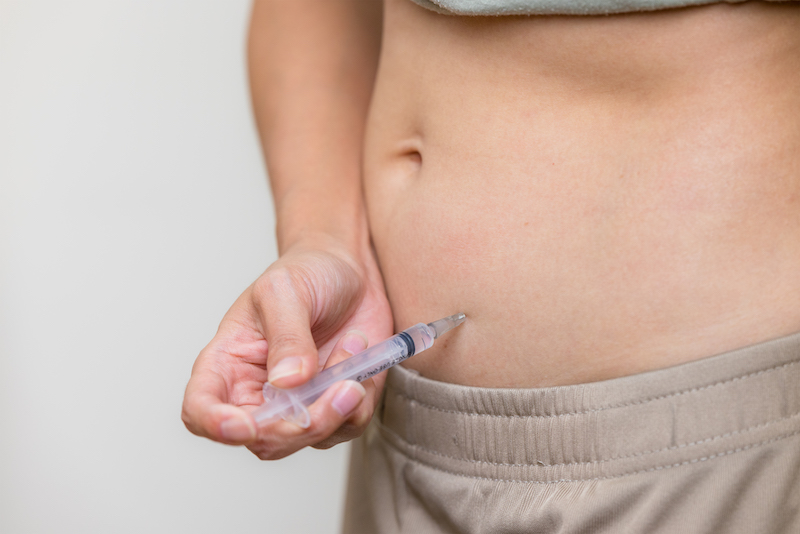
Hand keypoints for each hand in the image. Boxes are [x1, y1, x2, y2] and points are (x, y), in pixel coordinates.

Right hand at [181, 236, 392, 458]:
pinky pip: (347, 426)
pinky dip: (360, 397)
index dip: (216, 424)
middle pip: (264, 439)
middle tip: (339, 386)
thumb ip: (286, 336)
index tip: (246, 425)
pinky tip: (360, 355)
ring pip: (309, 438)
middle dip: (304, 424)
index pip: (201, 408)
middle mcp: (258, 391)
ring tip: (352, 347)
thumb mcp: (286, 290)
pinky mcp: (334, 404)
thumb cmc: (306, 272)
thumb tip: (287, 382)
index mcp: (229, 361)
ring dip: (340, 403)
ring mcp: (298, 402)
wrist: (350, 269)